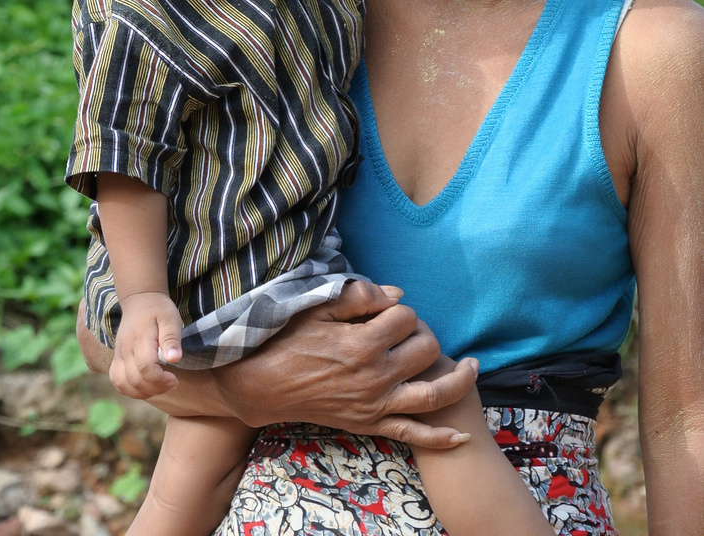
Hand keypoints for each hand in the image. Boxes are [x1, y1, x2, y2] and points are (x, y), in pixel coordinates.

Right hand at [109, 291, 183, 399]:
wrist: (140, 300)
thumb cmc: (159, 309)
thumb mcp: (170, 318)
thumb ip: (171, 338)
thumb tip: (175, 359)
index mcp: (140, 339)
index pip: (146, 368)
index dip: (160, 379)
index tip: (175, 379)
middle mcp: (125, 349)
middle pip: (135, 380)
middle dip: (156, 388)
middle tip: (172, 383)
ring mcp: (118, 355)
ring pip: (123, 385)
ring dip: (143, 393)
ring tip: (160, 386)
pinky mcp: (116, 359)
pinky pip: (117, 382)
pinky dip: (130, 391)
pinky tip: (146, 387)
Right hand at [212, 280, 478, 447]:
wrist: (259, 385)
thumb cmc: (285, 340)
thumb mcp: (315, 307)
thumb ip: (359, 296)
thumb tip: (397, 295)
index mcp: (362, 343)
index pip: (405, 317)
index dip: (401, 308)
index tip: (387, 308)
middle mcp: (375, 376)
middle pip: (425, 350)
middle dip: (426, 333)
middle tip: (413, 329)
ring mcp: (375, 405)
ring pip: (433, 395)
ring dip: (458, 381)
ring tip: (473, 367)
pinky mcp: (369, 424)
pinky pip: (412, 434)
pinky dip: (440, 437)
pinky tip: (461, 435)